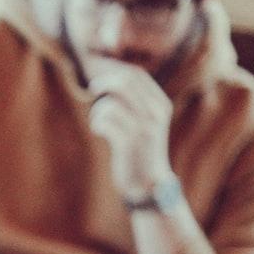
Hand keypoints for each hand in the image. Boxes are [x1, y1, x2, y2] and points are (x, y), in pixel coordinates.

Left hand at [86, 60, 174, 198]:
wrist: (148, 183)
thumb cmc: (140, 150)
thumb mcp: (145, 122)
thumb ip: (134, 101)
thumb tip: (110, 77)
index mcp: (161, 104)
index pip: (137, 74)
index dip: (114, 70)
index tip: (99, 75)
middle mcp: (155, 113)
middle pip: (125, 81)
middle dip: (104, 81)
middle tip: (93, 88)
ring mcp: (143, 128)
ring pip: (111, 102)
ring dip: (98, 110)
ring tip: (100, 122)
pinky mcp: (129, 142)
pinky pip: (105, 119)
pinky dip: (97, 123)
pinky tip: (100, 131)